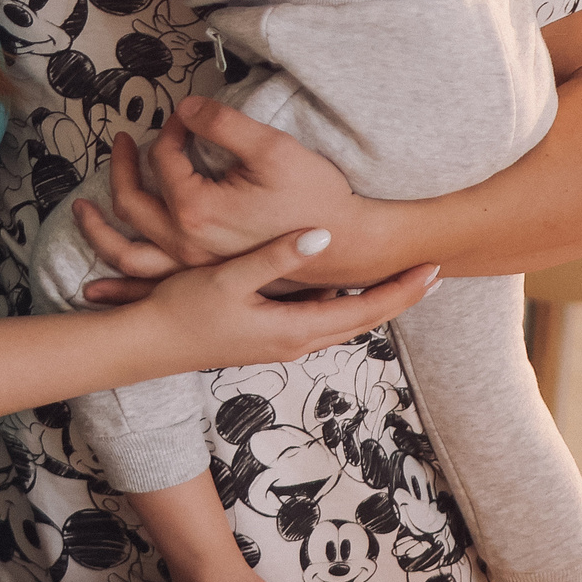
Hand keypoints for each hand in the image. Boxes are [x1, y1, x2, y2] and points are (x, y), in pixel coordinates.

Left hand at [74, 99, 363, 302]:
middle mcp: (186, 244)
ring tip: (81, 210)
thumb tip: (185, 106)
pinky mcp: (204, 279)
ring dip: (99, 232)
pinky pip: (149, 284)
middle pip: (133, 202)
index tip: (186, 115)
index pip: (164, 161)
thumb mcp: (273, 148)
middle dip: (123, 167)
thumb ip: (223, 122)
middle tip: (123, 142)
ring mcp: (193, 266)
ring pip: (128, 252)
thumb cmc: (314, 198)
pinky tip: (96, 289)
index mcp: (198, 211)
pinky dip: (119, 284)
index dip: (171, 131)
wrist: (348, 246)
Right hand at [134, 230, 434, 372]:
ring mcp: (282, 343)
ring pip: (343, 322)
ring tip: (398, 279)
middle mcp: (296, 341)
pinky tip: (343, 286)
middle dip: (398, 297)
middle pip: (363, 320)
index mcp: (294, 328)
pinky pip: (320, 321)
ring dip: (373, 302)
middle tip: (430, 273)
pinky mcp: (268, 337)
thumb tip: (323, 236)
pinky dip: (343, 304)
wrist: (148, 344)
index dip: (401, 290)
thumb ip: (276, 257)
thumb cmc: (184, 310)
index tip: (433, 270)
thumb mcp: (229, 277)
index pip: (365, 310)